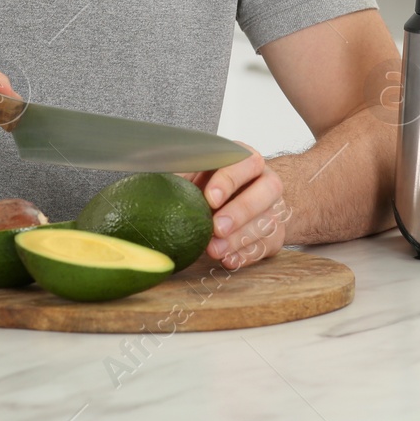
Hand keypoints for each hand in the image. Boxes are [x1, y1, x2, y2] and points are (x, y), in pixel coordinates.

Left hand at [180, 142, 287, 269]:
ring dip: (240, 238)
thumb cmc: (211, 183)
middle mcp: (266, 181)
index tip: (210, 198)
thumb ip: (179, 170)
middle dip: (241, 210)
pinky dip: (247, 255)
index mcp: (246, 159)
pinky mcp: (275, 235)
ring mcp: (274, 209)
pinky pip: (267, 246)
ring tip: (214, 251)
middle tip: (217, 228)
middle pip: (268, 190)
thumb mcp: (195, 171)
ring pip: (268, 221)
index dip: (229, 180)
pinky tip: (228, 260)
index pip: (245, 163)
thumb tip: (144, 167)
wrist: (240, 202)